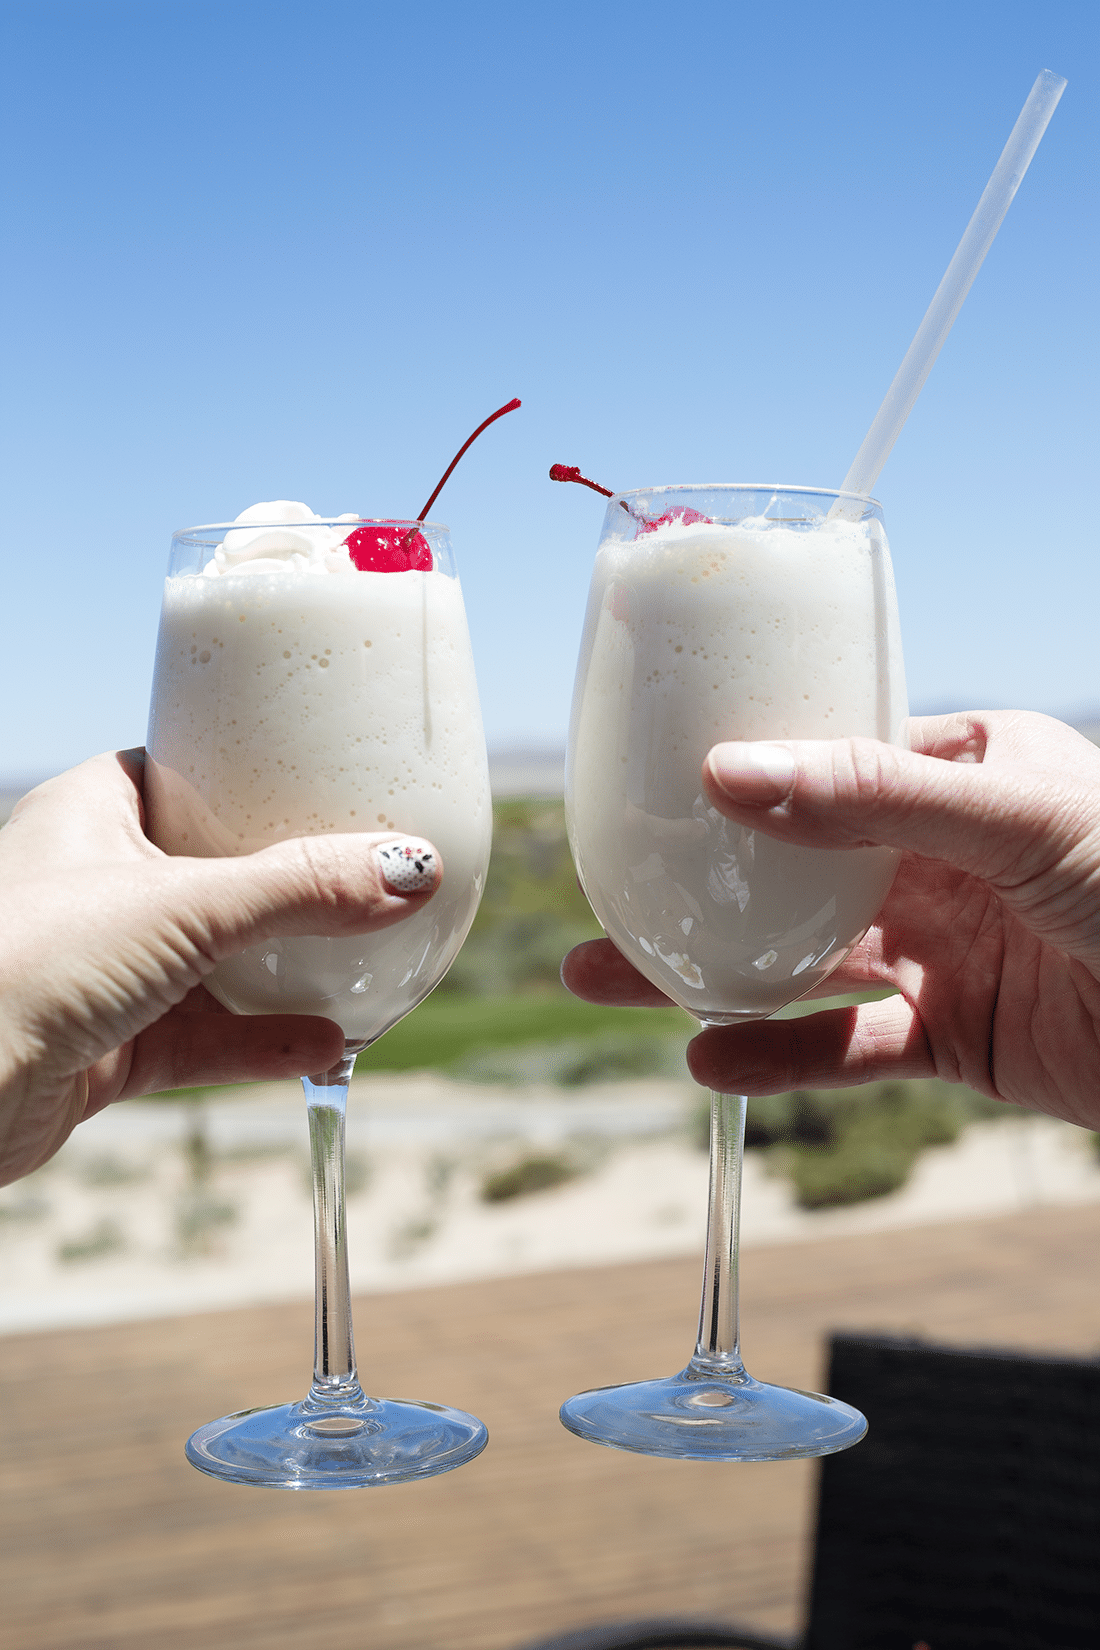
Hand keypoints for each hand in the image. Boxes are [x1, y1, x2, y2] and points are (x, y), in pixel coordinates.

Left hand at [0, 750, 440, 1184]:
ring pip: (218, 963)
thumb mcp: (187, 905)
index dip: (254, 774)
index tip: (329, 780)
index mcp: (93, 812)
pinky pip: (206, 1037)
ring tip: (371, 973)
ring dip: (290, 974)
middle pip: (217, 872)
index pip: (185, 773)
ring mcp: (104, 969)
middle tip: (370, 877)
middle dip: (292, 886)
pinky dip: (265, 1042)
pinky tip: (328, 1046)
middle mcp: (96, 884)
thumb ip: (302, 888)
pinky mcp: (111, 1046)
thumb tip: (414, 869)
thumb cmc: (33, 959)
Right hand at [562, 711, 1099, 1132]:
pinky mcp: (951, 1035)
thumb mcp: (1015, 812)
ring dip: (707, 972)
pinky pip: (848, 1044)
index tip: (650, 777)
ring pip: (800, 957)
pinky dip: (780, 1054)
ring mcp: (943, 946)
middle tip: (601, 891)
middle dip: (698, 880)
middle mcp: (941, 854)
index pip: (830, 754)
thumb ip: (872, 792)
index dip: (744, 766)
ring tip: (607, 978)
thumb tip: (728, 769)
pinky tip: (713, 1058)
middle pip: (793, 864)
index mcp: (962, 769)